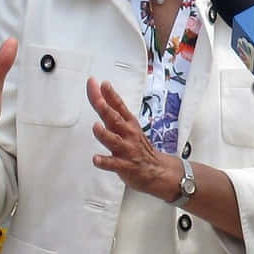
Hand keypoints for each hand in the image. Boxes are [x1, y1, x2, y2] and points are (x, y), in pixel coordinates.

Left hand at [86, 77, 178, 199]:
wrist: (158, 170)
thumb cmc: (138, 146)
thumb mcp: (129, 126)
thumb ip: (114, 113)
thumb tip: (100, 97)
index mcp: (129, 123)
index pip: (118, 105)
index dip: (109, 94)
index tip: (100, 83)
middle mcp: (128, 134)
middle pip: (115, 119)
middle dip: (105, 108)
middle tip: (97, 99)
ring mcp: (127, 150)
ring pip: (114, 140)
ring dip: (104, 133)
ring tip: (95, 126)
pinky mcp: (125, 166)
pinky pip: (114, 164)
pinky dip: (105, 162)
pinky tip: (96, 159)